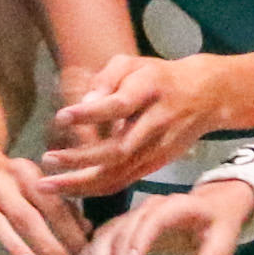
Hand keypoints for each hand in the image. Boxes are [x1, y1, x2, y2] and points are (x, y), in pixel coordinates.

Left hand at [38, 55, 235, 195]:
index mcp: (150, 91)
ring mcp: (157, 150)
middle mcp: (156, 124)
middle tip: (46, 160)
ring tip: (46, 185)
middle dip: (79, 160)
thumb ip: (107, 78)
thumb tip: (84, 103)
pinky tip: (67, 190)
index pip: (119, 105)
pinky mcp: (154, 166)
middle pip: (117, 150)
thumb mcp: (134, 64)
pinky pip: (121, 182)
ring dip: (80, 183)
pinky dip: (93, 189)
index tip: (61, 116)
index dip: (91, 113)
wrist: (206, 96)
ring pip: (118, 174)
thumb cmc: (159, 76)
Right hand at [69, 181, 253, 254]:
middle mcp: (147, 209)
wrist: (211, 204)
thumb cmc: (218, 221)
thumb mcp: (226, 235)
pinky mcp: (124, 230)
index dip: (141, 238)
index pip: (154, 219)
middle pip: (122, 229)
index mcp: (174, 206)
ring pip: (105, 236)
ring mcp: (132, 218)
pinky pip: (101, 243)